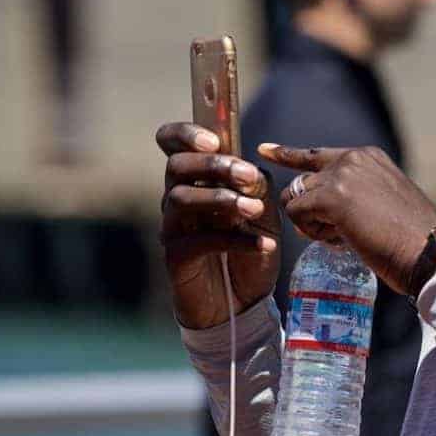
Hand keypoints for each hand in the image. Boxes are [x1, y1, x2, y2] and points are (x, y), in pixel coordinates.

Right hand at [156, 122, 280, 328]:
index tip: (214, 140)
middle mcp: (177, 197)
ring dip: (222, 199)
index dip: (185, 133)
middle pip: (176, 166)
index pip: (171, 143)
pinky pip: (198, 241)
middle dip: (213, 166)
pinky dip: (235, 240)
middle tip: (247, 176)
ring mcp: (173, 227)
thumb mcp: (264, 212)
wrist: (242, 302)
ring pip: (181, 198)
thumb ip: (257, 187)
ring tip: (255, 210)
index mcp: (196, 178)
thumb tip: (250, 173)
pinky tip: (263, 245)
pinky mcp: (176, 256)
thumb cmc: (248, 247)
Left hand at [259, 144, 435, 295]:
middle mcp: (354, 158)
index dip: (288, 154)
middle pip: (302, 181)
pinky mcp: (332, 197)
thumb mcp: (384, 203)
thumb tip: (322, 212)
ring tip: (343, 238)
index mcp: (368, 157)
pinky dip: (310, 231)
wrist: (427, 250)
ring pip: (296, 198)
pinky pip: (296, 213)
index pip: (317, 154)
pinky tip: (339, 239)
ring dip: (311, 224)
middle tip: (334, 234)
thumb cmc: (410, 238)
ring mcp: (342, 175)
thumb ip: (355, 196)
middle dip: (309, 212)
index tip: (264, 149)